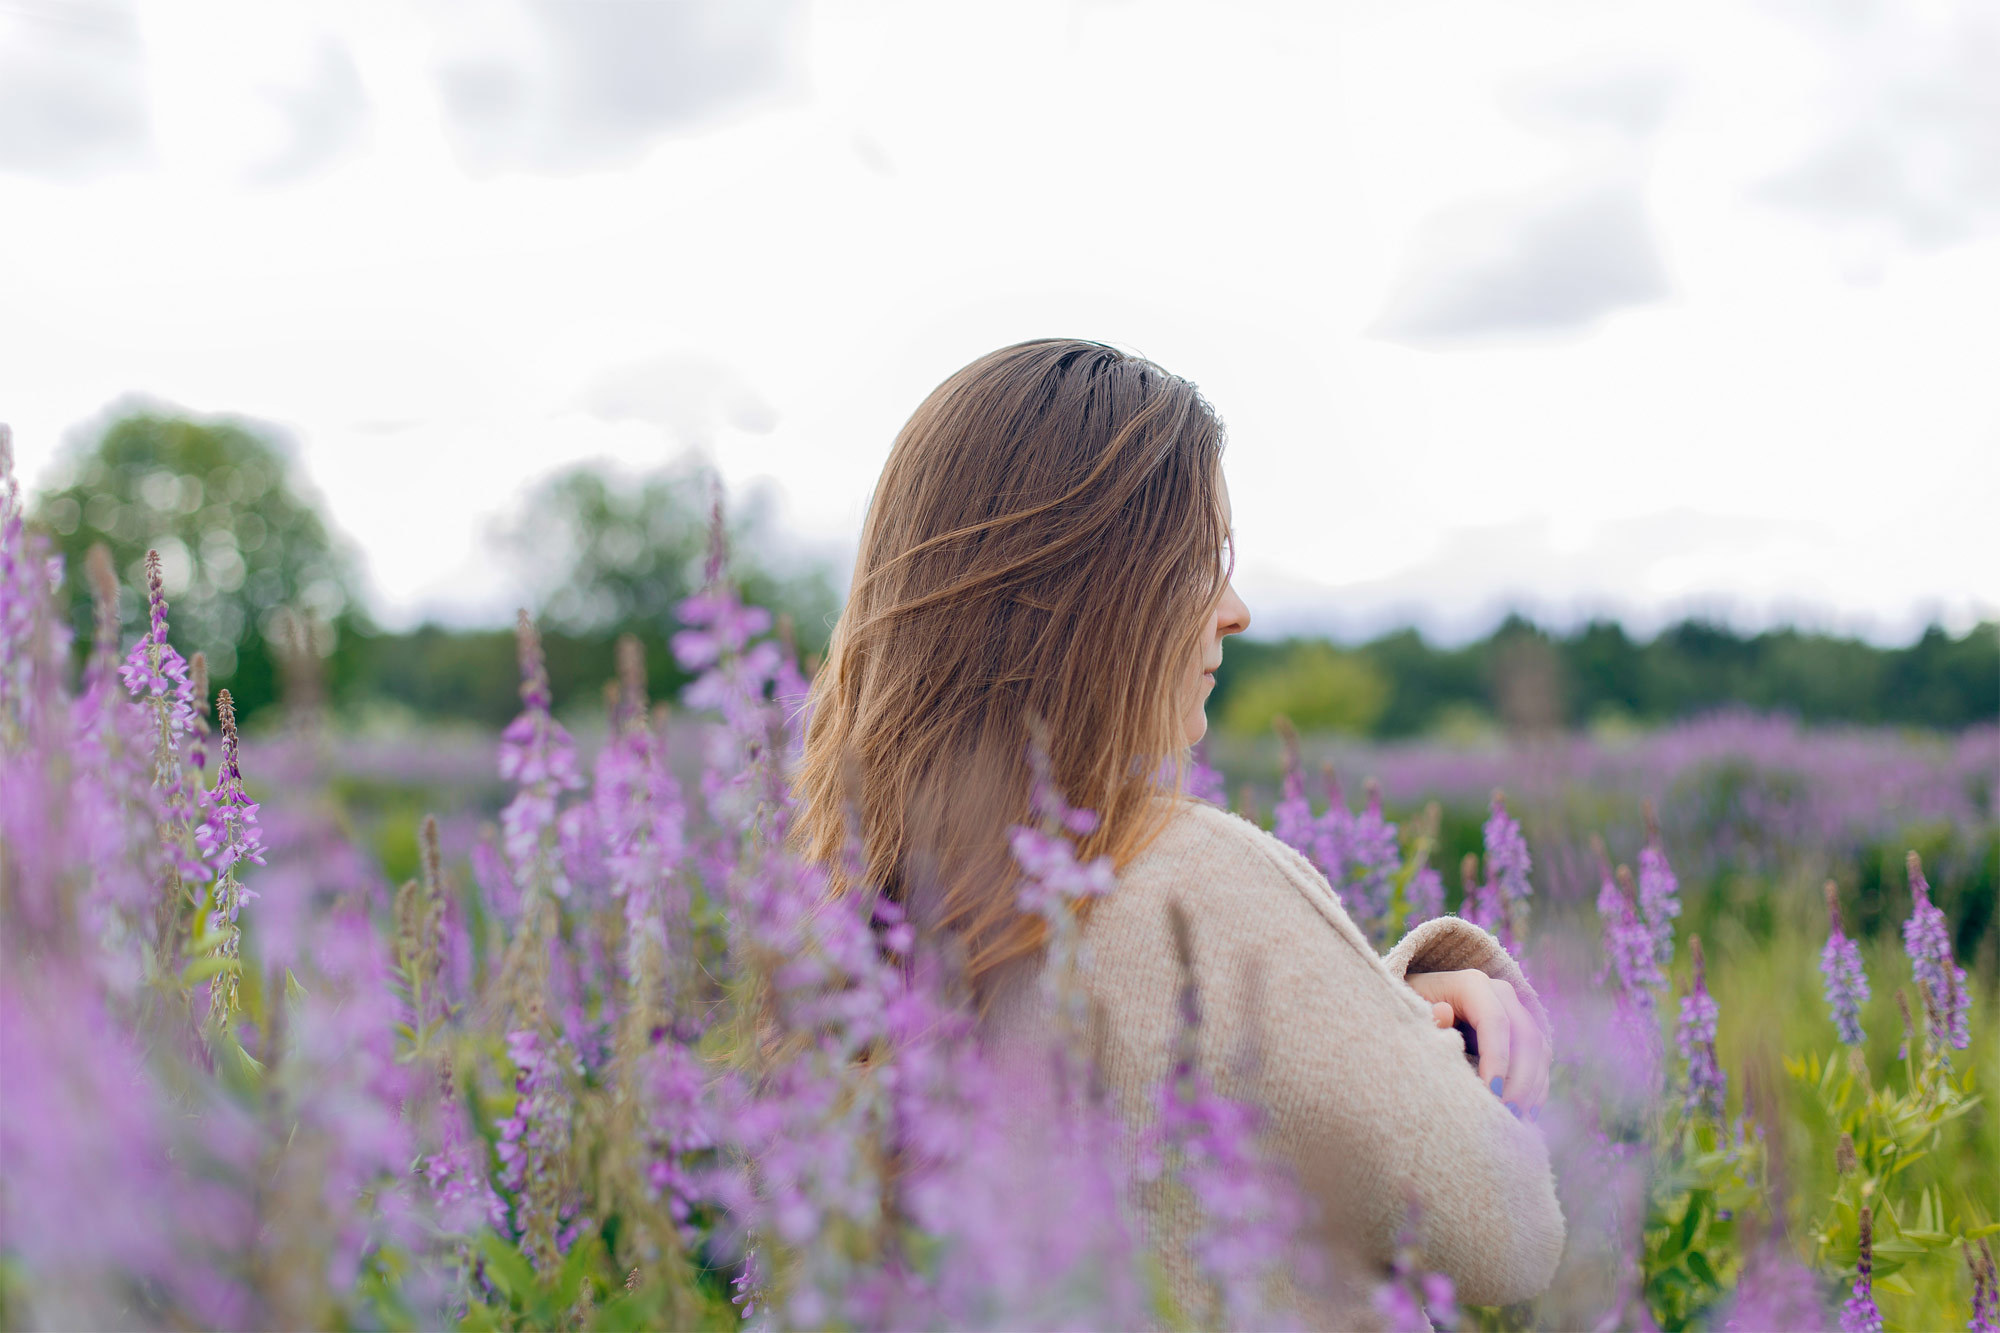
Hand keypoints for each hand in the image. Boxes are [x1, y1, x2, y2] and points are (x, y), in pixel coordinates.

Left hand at [1404, 969, 1548, 1118]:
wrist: (1420, 1005)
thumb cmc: (1411, 1012)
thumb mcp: (1409, 1011)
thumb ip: (1425, 1017)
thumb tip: (1443, 1014)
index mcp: (1472, 984)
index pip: (1495, 1021)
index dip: (1497, 1058)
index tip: (1490, 1093)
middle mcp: (1502, 994)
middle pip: (1526, 1036)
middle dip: (1520, 1079)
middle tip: (1507, 1114)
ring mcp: (1517, 1012)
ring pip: (1539, 1051)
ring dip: (1531, 1088)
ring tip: (1516, 1121)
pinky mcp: (1525, 1032)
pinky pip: (1541, 1061)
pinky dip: (1536, 1089)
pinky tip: (1526, 1115)